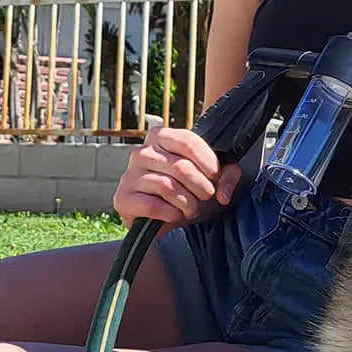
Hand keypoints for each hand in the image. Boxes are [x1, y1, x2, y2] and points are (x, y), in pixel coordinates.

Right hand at [113, 125, 241, 228]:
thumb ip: (228, 175)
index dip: (208, 162)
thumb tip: (224, 193)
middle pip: (181, 167)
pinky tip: (175, 215)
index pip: (188, 141)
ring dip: (188, 203)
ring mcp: (129, 175)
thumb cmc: (192, 187)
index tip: (216, 176)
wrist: (168, 215)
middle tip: (207, 196)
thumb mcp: (215, 176)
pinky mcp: (122, 199)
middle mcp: (142, 152)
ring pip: (168, 187)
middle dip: (202, 187)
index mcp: (162, 136)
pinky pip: (152, 206)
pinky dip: (171, 213)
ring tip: (192, 208)